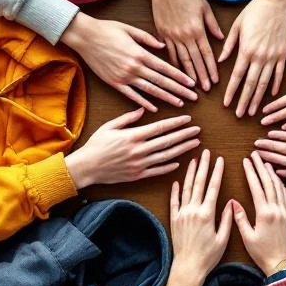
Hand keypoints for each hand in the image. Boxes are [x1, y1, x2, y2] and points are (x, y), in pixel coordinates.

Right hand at [63, 13, 196, 111]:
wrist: (84, 36)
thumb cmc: (107, 29)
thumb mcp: (130, 29)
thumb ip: (148, 39)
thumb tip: (164, 46)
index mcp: (140, 54)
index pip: (165, 68)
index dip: (180, 77)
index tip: (192, 84)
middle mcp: (134, 67)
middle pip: (162, 81)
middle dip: (179, 90)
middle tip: (194, 98)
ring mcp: (124, 77)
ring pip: (150, 91)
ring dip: (166, 98)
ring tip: (180, 104)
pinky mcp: (114, 83)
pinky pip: (131, 95)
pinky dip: (143, 103)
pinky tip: (154, 109)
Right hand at [65, 108, 199, 187]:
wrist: (87, 167)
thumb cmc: (96, 145)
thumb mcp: (109, 126)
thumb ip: (128, 118)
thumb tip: (143, 109)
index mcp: (133, 136)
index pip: (160, 128)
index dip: (176, 123)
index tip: (188, 119)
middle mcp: (139, 150)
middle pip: (168, 141)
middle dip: (185, 135)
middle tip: (198, 130)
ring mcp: (139, 164)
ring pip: (167, 156)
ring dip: (183, 149)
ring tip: (195, 144)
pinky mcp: (137, 176)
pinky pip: (157, 171)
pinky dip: (169, 167)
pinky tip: (180, 162)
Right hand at [149, 0, 223, 91]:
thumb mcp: (205, 7)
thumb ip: (212, 24)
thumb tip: (221, 38)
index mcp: (196, 29)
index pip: (206, 54)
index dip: (211, 69)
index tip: (215, 81)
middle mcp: (184, 35)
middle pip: (194, 61)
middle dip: (201, 77)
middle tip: (205, 91)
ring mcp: (171, 36)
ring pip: (181, 59)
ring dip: (187, 74)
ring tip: (192, 86)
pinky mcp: (161, 33)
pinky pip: (168, 52)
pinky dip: (173, 63)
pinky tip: (176, 72)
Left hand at [165, 150, 232, 285]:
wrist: (188, 268)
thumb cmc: (208, 256)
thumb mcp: (223, 239)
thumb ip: (228, 219)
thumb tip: (231, 202)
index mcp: (207, 214)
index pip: (213, 187)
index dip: (216, 172)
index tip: (219, 160)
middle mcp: (193, 211)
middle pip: (198, 183)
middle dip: (203, 166)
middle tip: (206, 152)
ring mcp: (182, 214)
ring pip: (185, 188)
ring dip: (189, 173)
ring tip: (193, 160)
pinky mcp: (174, 220)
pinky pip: (174, 201)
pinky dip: (175, 190)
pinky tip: (177, 181)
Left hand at [219, 0, 285, 117]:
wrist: (276, 0)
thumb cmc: (254, 10)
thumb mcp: (237, 26)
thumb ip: (229, 45)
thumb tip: (221, 60)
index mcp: (246, 50)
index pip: (237, 77)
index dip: (232, 93)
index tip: (227, 105)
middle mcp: (260, 56)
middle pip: (250, 84)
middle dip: (244, 102)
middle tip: (240, 115)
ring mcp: (273, 56)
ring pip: (265, 83)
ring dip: (258, 99)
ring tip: (254, 112)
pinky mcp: (284, 53)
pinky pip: (280, 73)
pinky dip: (276, 85)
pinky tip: (272, 96)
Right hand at [232, 152, 285, 275]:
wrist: (281, 265)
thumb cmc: (261, 253)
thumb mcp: (247, 236)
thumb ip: (240, 218)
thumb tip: (233, 202)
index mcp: (264, 213)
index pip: (257, 187)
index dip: (251, 172)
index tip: (246, 161)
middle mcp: (276, 209)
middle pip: (269, 182)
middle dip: (262, 167)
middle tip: (256, 154)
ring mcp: (285, 211)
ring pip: (279, 187)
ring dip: (272, 173)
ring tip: (266, 162)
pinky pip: (285, 195)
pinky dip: (280, 184)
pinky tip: (277, 178)